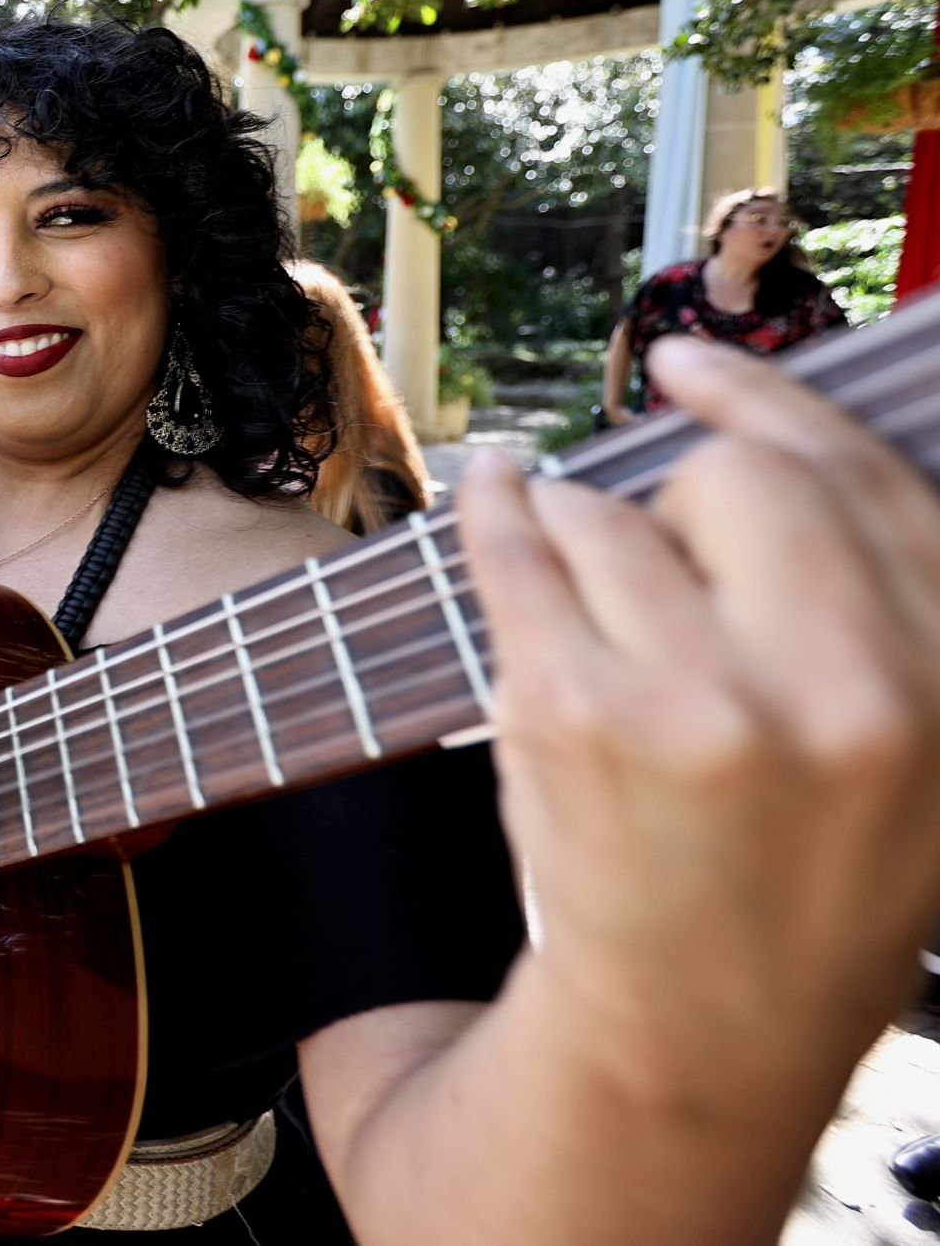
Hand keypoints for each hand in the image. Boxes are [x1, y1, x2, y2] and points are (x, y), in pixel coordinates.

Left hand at [460, 336, 939, 1107]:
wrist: (701, 1026)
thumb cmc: (805, 876)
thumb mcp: (917, 751)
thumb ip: (884, 599)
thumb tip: (767, 428)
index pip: (868, 480)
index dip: (777, 404)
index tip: (701, 369)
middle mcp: (842, 687)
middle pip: (741, 479)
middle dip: (686, 499)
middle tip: (667, 570)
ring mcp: (699, 701)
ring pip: (610, 514)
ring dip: (587, 535)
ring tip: (601, 617)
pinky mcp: (572, 715)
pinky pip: (516, 550)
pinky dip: (498, 508)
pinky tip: (498, 490)